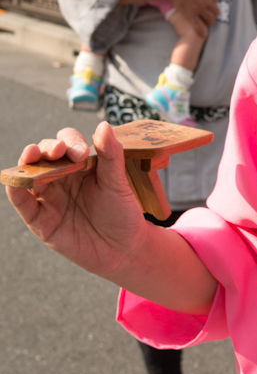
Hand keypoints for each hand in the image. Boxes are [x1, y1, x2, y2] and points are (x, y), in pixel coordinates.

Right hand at [6, 124, 149, 280]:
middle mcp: (61, 177)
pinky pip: (22, 201)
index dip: (70, 141)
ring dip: (28, 162)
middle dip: (47, 147)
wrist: (124, 249)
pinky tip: (17, 179)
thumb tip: (103, 124)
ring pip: (30, 173)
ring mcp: (49, 197)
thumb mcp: (118, 182)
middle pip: (44, 154)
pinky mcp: (40, 219)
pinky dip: (15, 188)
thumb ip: (110, 155)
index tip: (82, 152)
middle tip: (58, 151)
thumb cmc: (123, 213)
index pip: (67, 142)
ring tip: (32, 155)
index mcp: (81, 165)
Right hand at [150, 0, 218, 32]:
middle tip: (209, 15)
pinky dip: (201, 31)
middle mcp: (206, 0)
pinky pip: (198, 25)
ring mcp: (199, 8)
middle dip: (213, 13)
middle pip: (215, 10)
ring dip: (209, 21)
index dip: (211, 3)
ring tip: (207, 23)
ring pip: (210, 19)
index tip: (209, 5)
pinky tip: (202, 34)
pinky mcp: (191, 14)